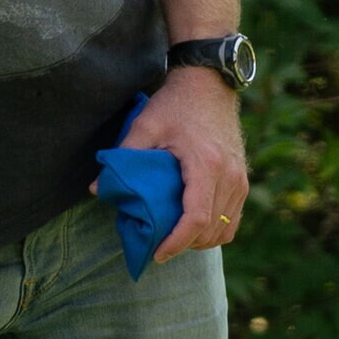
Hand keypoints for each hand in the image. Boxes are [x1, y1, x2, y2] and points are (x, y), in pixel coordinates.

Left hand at [119, 67, 251, 254]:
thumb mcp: (145, 126)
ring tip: (173, 239)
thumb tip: (96, 189)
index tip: (156, 254)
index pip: (195, 218)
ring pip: (224, 229)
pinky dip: (214, 230)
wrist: (208, 83)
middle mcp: (229, 175)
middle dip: (184, 246)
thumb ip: (123, 158)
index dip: (175, 242)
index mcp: (206, 165)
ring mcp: (239, 178)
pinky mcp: (242, 178)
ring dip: (199, 241)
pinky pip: (233, 219)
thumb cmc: (175, 104)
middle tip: (157, 247)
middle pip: (210, 230)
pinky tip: (192, 228)